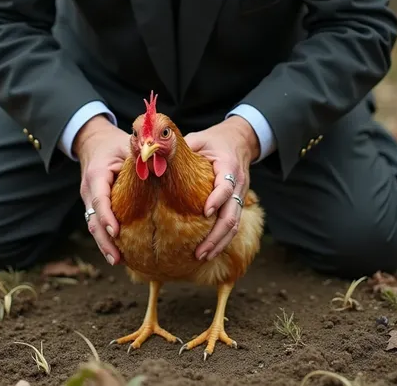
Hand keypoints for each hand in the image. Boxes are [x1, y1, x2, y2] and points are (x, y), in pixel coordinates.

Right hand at [74, 115, 129, 265]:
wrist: (93, 141)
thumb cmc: (112, 143)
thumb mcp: (125, 145)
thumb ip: (140, 155)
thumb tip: (162, 162)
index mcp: (96, 175)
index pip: (99, 199)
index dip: (106, 216)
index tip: (116, 231)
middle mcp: (89, 190)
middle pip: (93, 219)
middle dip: (104, 240)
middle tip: (117, 258)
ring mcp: (89, 199)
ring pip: (93, 225)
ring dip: (104, 244)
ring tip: (117, 261)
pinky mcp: (94, 205)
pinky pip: (98, 223)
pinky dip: (106, 238)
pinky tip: (118, 252)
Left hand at [184, 116, 259, 261]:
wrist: (239, 140)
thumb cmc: (214, 140)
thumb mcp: (199, 139)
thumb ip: (181, 148)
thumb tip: (156, 154)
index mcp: (229, 165)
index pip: (226, 185)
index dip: (217, 199)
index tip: (205, 212)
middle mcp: (238, 183)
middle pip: (232, 214)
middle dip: (217, 235)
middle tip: (200, 251)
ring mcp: (240, 195)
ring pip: (235, 224)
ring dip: (220, 242)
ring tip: (203, 256)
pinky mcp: (237, 203)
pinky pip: (233, 225)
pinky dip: (222, 239)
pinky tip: (209, 251)